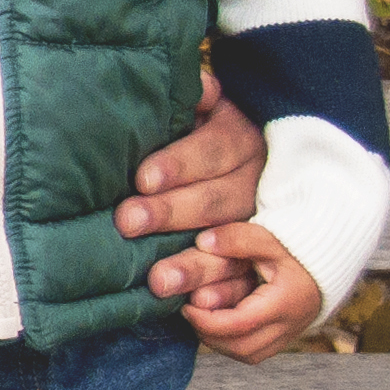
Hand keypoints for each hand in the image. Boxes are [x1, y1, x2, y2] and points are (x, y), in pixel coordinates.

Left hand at [128, 72, 266, 310]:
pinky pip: (249, 280)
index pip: (215, 149)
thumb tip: (199, 85)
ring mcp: (261, 222)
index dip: (180, 163)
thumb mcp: (207, 107)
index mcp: (242, 139)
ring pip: (233, 244)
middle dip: (173, 213)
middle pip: (219, 199)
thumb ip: (199, 98)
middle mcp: (256, 181)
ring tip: (158, 280)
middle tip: (128, 222)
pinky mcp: (260, 258)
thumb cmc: (205, 132)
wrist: (262, 163)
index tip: (143, 178)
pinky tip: (200, 304)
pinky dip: (226, 294)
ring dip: (196, 265)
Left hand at [187, 221, 323, 360]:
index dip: (206, 320)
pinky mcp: (285, 337)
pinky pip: (255, 352)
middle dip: (210, 334)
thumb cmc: (297, 247)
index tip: (187, 304)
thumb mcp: (268, 237)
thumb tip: (203, 242)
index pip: (238, 324)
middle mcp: (289, 325)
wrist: (328, 259)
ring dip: (220, 342)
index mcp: (284, 303)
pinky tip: (220, 324)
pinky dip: (233, 344)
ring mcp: (289, 334)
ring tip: (203, 318)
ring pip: (248, 355)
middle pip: (242, 348)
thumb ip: (236, 238)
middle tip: (191, 313)